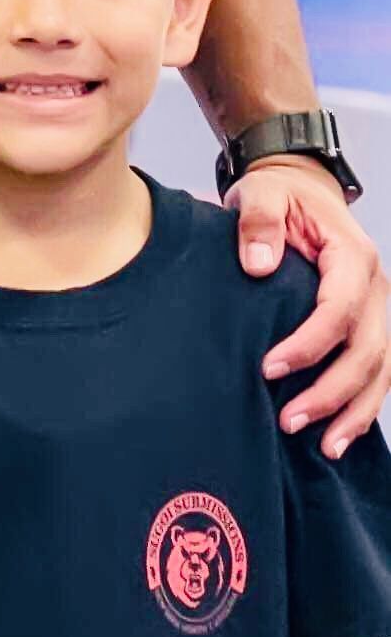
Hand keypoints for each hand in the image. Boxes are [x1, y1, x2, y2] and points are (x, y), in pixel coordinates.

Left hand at [230, 157, 390, 457]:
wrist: (300, 188)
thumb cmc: (279, 194)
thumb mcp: (262, 193)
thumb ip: (258, 222)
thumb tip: (258, 266)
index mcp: (352, 255)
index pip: (340, 308)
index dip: (310, 344)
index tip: (269, 368)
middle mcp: (376, 287)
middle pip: (368, 350)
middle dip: (332, 392)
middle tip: (289, 421)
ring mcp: (378, 310)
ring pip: (381, 370)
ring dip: (354, 411)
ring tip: (324, 447)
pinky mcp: (370, 326)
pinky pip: (377, 372)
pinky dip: (361, 405)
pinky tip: (339, 436)